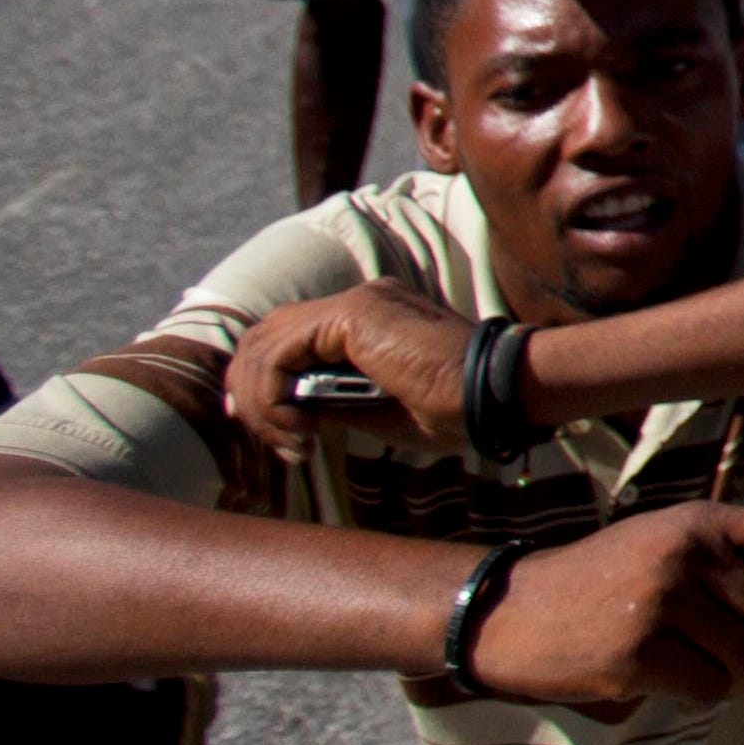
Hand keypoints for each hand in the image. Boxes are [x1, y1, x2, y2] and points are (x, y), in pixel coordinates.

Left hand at [223, 279, 476, 456]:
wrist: (491, 395)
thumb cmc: (452, 409)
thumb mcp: (377, 411)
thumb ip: (332, 401)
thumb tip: (290, 411)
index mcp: (368, 318)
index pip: (289, 337)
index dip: (262, 380)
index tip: (267, 426)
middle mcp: (357, 301)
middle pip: (267, 337)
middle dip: (252, 393)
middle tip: (271, 439)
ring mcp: (353, 303)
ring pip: (266, 345)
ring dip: (262, 401)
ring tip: (289, 442)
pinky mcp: (351, 315)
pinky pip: (281, 353)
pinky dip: (274, 394)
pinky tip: (297, 427)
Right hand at [466, 505, 743, 707]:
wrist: (512, 611)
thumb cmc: (605, 580)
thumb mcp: (668, 540)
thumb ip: (733, 554)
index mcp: (703, 522)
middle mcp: (688, 556)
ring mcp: (661, 605)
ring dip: (736, 677)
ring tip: (698, 665)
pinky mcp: (637, 655)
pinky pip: (710, 691)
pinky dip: (700, 696)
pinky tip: (668, 679)